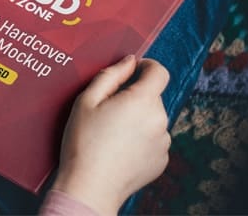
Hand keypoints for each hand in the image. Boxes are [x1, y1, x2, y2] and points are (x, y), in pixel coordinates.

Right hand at [51, 56, 170, 214]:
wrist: (90, 187)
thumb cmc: (84, 142)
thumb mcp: (87, 100)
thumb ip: (111, 74)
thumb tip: (129, 61)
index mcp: (143, 101)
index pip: (159, 72)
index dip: (146, 66)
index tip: (133, 70)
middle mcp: (160, 120)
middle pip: (153, 96)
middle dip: (135, 97)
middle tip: (108, 110)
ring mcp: (163, 142)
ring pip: (153, 118)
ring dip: (139, 119)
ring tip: (113, 134)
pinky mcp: (162, 160)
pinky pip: (154, 139)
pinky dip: (141, 139)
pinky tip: (120, 149)